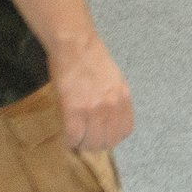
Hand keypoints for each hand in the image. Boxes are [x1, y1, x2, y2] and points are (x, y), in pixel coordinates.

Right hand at [49, 36, 134, 151]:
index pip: (124, 131)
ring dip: (82, 144)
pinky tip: (67, 135)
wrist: (76, 46)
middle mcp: (113, 106)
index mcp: (124, 97)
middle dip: (96, 145)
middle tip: (85, 141)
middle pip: (108, 141)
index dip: (112, 138)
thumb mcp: (114, 79)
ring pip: (91, 142)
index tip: (102, 137)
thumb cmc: (92, 59)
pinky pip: (73, 137)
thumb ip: (114, 99)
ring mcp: (94, 109)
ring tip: (76, 138)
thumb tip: (108, 118)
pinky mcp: (74, 110)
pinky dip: (70, 140)